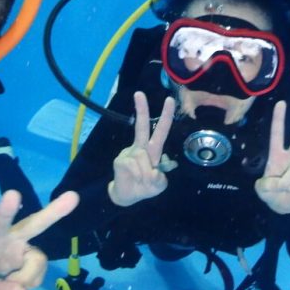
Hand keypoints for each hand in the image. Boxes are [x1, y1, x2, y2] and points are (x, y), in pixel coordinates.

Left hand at [0, 190, 77, 289]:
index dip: (5, 210)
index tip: (13, 193)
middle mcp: (13, 236)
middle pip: (35, 223)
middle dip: (54, 211)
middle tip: (73, 197)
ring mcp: (25, 246)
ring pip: (38, 262)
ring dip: (26, 278)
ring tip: (8, 284)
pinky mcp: (32, 257)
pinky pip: (38, 274)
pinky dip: (29, 282)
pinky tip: (15, 281)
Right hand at [108, 91, 175, 206]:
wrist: (127, 196)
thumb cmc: (145, 187)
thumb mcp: (159, 185)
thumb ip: (160, 178)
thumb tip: (153, 171)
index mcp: (152, 150)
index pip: (160, 130)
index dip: (166, 116)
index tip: (169, 100)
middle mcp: (140, 147)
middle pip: (141, 127)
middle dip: (141, 110)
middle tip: (139, 93)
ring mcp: (129, 153)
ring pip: (143, 158)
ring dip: (145, 174)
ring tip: (141, 181)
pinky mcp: (120, 161)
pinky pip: (134, 167)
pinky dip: (138, 176)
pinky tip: (134, 179)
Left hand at [255, 102, 289, 213]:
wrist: (283, 205)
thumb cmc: (270, 193)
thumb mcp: (262, 190)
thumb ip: (267, 185)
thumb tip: (280, 181)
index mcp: (276, 155)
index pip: (277, 134)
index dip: (278, 119)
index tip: (281, 103)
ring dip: (287, 183)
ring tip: (283, 188)